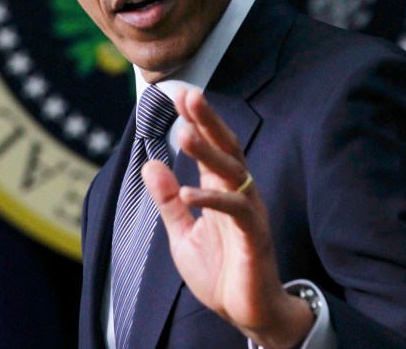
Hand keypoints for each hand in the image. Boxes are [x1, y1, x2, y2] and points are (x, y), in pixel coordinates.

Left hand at [141, 86, 313, 348]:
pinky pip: (235, 211)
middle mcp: (239, 193)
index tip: (179, 93)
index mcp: (222, 190)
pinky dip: (211, 200)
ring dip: (208, 152)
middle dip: (208, 121)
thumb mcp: (183, 235)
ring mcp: (249, 212)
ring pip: (232, 172)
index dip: (196, 121)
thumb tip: (151, 163)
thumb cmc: (220, 272)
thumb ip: (169, 201)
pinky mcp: (254, 235)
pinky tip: (188, 192)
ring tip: (184, 133)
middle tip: (190, 94)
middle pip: (226, 147)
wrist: (247, 313)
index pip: (210, 147)